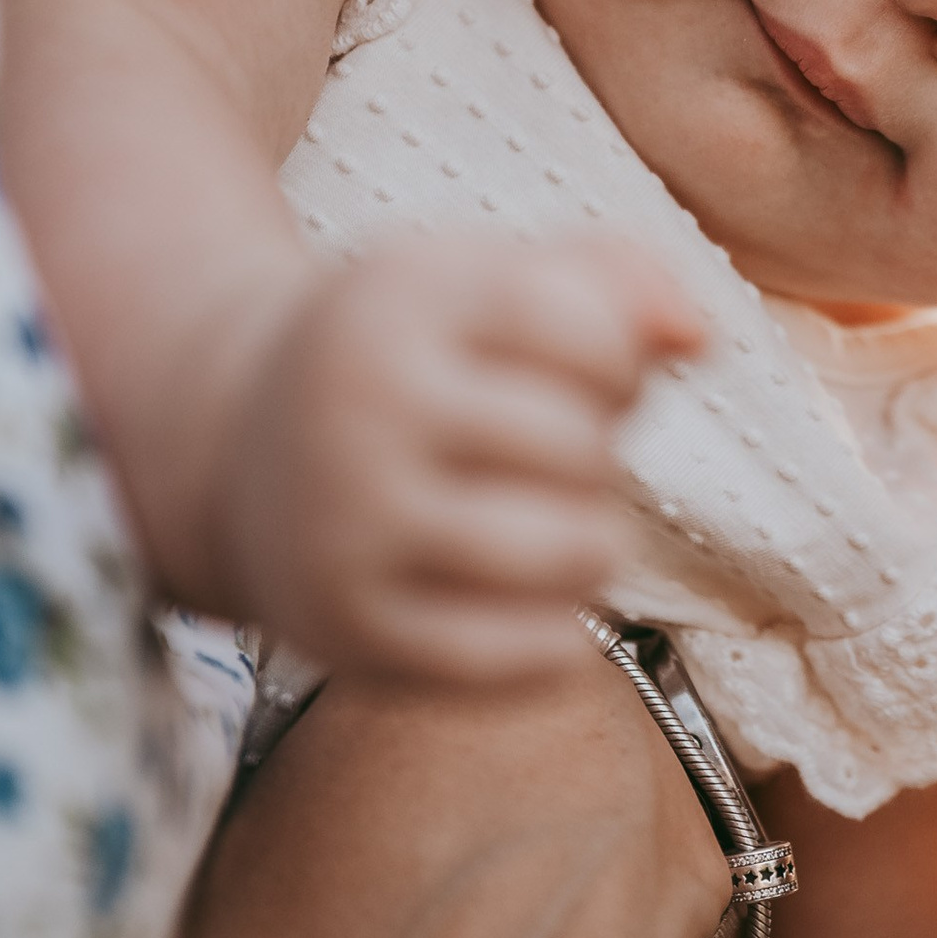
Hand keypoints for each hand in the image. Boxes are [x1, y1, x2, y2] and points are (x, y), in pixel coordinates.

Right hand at [211, 236, 701, 682]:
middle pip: (583, 444)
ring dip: (593, 540)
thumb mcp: (490, 277)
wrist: (237, 446)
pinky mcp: (350, 632)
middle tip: (551, 451)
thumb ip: (616, 278)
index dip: (618, 360)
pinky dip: (562, 638)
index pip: (590, 331)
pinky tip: (540, 602)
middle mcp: (367, 409)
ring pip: (568, 552)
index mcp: (408, 299)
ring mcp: (352, 527)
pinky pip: (514, 660)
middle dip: (597, 447)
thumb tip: (699, 336)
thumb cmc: (414, 352)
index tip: (580, 369)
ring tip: (555, 521)